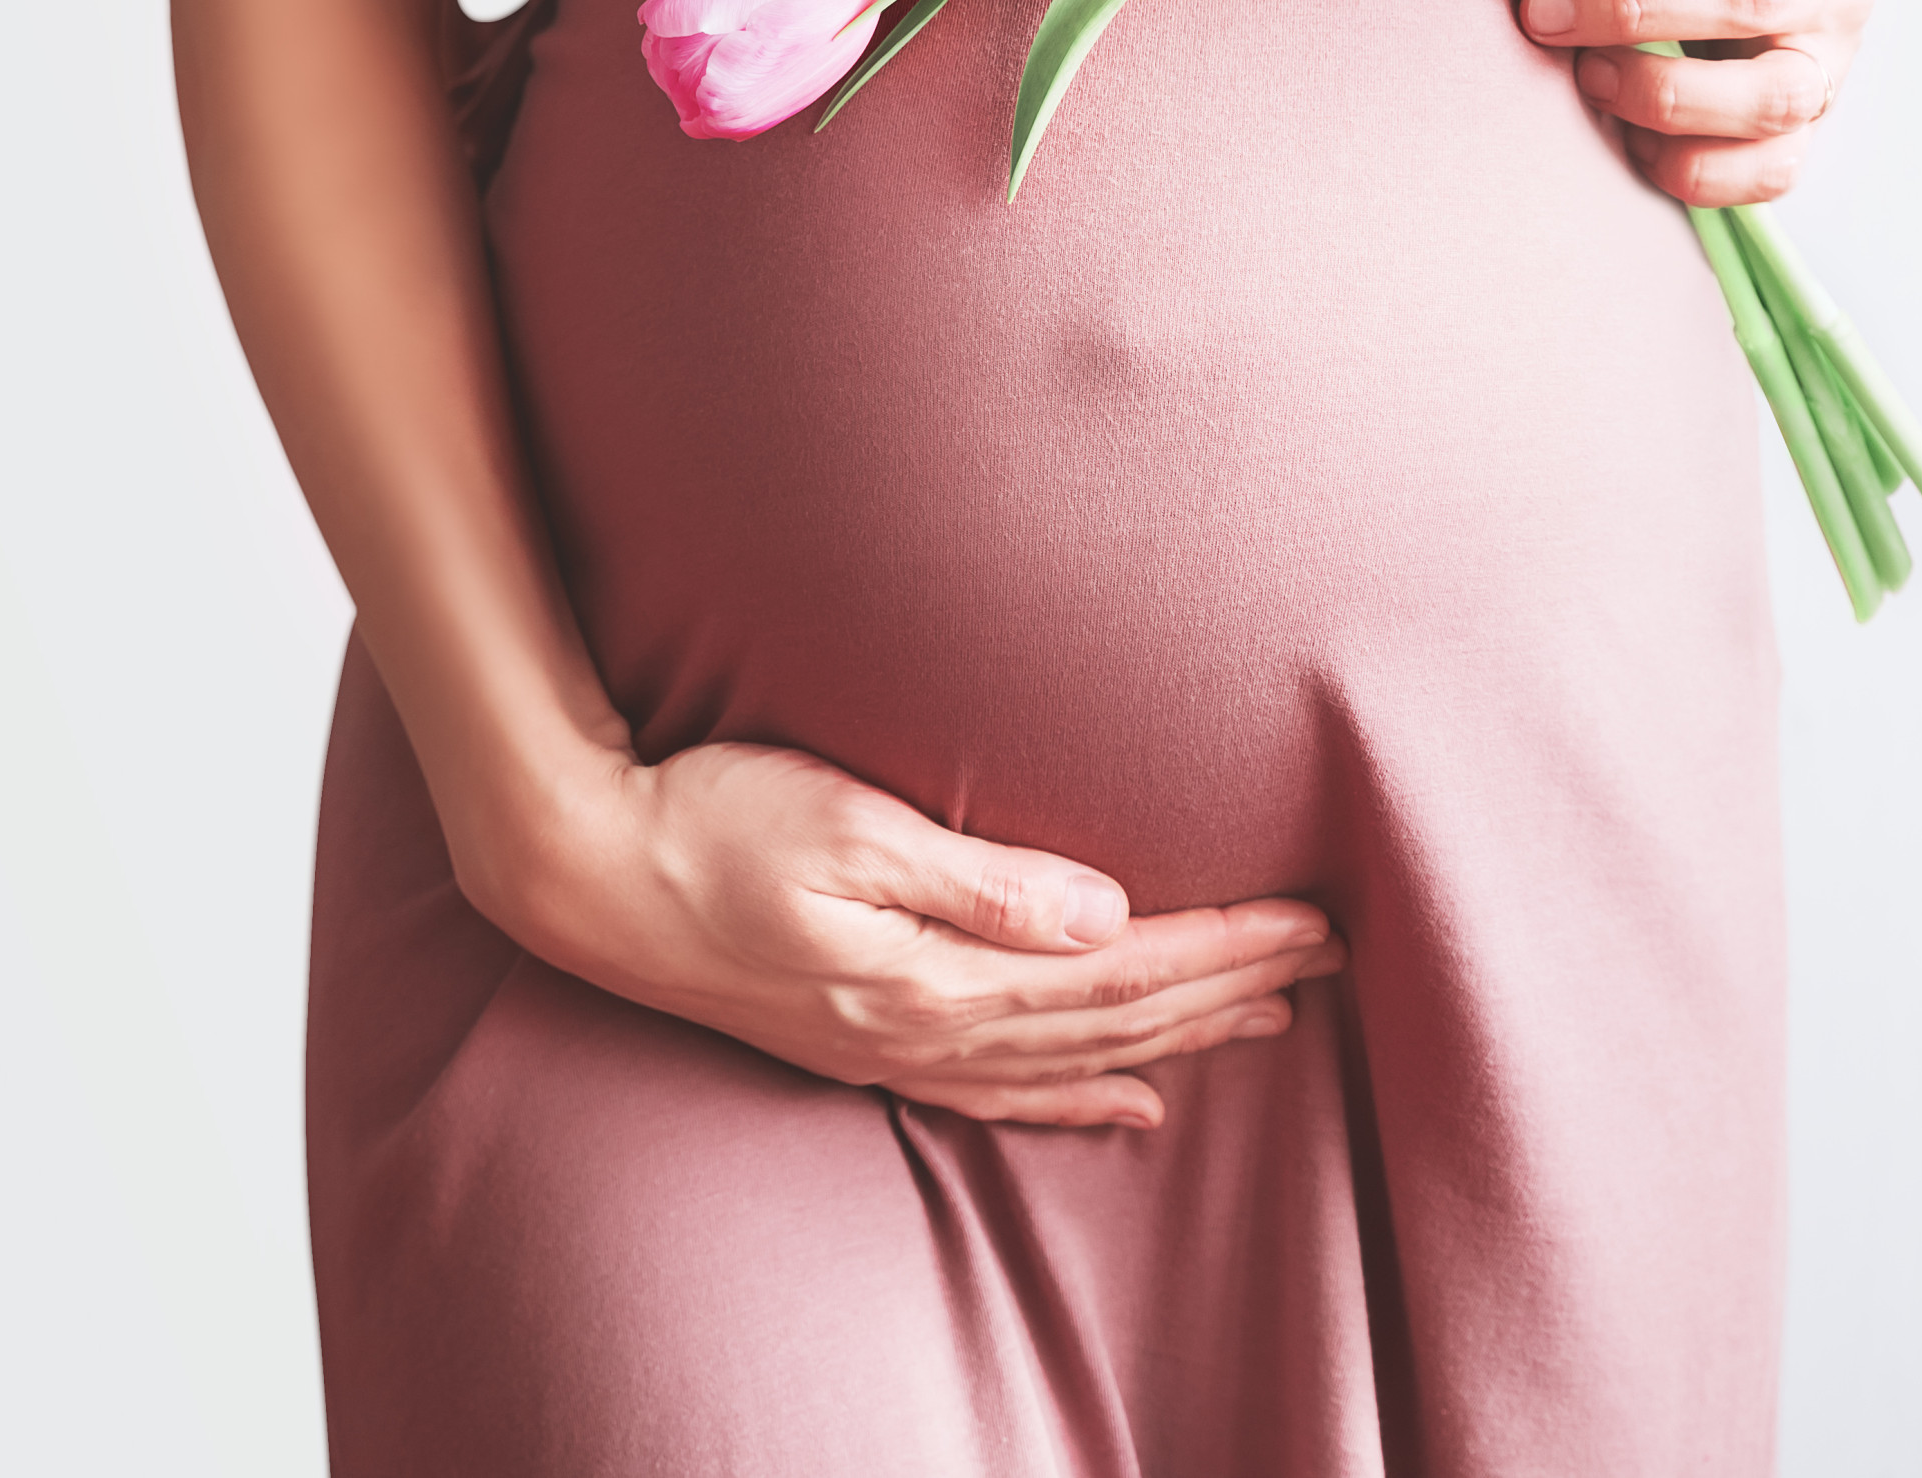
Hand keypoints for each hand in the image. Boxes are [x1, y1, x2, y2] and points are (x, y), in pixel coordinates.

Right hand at [490, 740, 1345, 1129]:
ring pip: (1076, 1058)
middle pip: (1117, 1019)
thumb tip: (1105, 909)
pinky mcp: (866, 1044)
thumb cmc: (712, 818)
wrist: (587, 873)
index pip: (1121, 967)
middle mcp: (926, 1028)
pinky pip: (1003, 1091)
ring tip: (1274, 1018)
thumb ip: (978, 876)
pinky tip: (1135, 1103)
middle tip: (1333, 952)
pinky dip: (1083, 1098)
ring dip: (1182, 1038)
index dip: (1227, 946)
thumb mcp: (847, 824)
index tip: (1314, 917)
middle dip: (1234, 987)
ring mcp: (895, 1048)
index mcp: (934, 973)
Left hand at [1517, 0, 1877, 205]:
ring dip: (1664, 94)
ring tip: (1585, 75)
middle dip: (1630, 11)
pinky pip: (1769, 173)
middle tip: (1540, 13)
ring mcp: (1832, 63)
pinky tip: (1631, 136)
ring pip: (1771, 100)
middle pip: (1749, 2)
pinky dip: (1695, 168)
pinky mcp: (1810, 129)